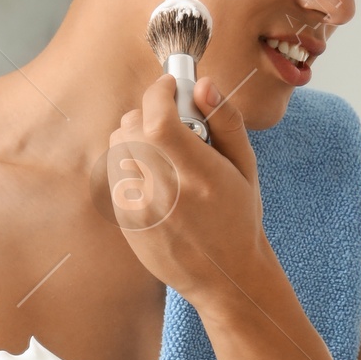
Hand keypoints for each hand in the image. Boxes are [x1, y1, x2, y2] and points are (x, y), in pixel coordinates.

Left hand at [107, 72, 269, 306]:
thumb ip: (225, 121)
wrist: (224, 275)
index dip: (160, 92)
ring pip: (117, 146)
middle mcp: (165, 191)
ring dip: (136, 138)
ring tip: (163, 153)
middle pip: (131, 126)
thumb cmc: (239, 217)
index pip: (158, 117)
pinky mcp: (125, 220)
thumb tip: (201, 84)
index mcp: (199, 175)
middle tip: (171, 124)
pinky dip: (130, 164)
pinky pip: (114, 172)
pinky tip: (155, 179)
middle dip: (148, 115)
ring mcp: (140, 207)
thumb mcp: (246, 167)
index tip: (169, 86)